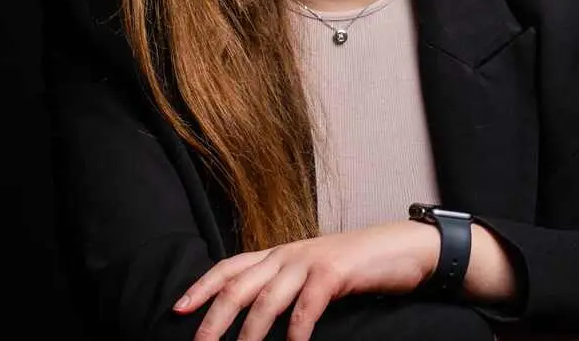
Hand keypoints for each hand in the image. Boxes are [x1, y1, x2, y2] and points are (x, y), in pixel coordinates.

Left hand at [173, 219, 439, 340]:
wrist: (399, 247)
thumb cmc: (354, 268)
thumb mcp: (312, 274)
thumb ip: (285, 287)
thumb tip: (254, 317)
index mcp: (279, 254)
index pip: (231, 266)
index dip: (203, 286)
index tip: (178, 308)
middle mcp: (288, 253)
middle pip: (240, 284)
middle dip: (214, 318)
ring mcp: (311, 260)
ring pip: (268, 297)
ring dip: (250, 332)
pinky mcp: (335, 271)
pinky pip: (308, 304)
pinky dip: (297, 329)